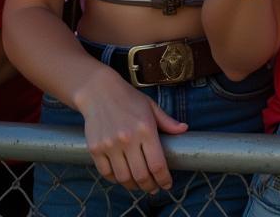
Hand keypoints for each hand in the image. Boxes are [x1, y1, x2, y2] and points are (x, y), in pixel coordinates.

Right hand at [76, 68, 187, 192]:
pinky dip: (116, 179)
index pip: (157, 163)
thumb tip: (184, 129)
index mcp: (145, 128)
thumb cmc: (129, 99)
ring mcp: (110, 145)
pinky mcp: (95, 149)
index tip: (167, 184)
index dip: (163, 178)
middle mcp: (128, 139)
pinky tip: (123, 177)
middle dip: (150, 186)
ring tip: (140, 184)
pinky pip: (107, 173)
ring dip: (133, 186)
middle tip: (154, 188)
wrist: (99, 92)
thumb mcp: (151, 107)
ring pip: (123, 178)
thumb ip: (167, 121)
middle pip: (141, 175)